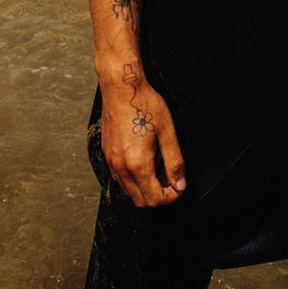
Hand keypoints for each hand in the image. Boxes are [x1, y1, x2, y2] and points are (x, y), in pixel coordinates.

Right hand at [100, 77, 186, 207]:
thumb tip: (180, 184)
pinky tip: (144, 159)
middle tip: (170, 177)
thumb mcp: (167, 132)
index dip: (171, 196)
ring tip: (158, 165)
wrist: (122, 87)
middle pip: (140, 201)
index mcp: (137, 164)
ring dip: (145, 187)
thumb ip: (174, 162)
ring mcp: (111, 162)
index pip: (154, 199)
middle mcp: (121, 168)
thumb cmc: (144, 104)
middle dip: (158, 195)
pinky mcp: (107, 154)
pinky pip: (120, 178)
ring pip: (129, 191)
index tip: (179, 185)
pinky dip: (134, 178)